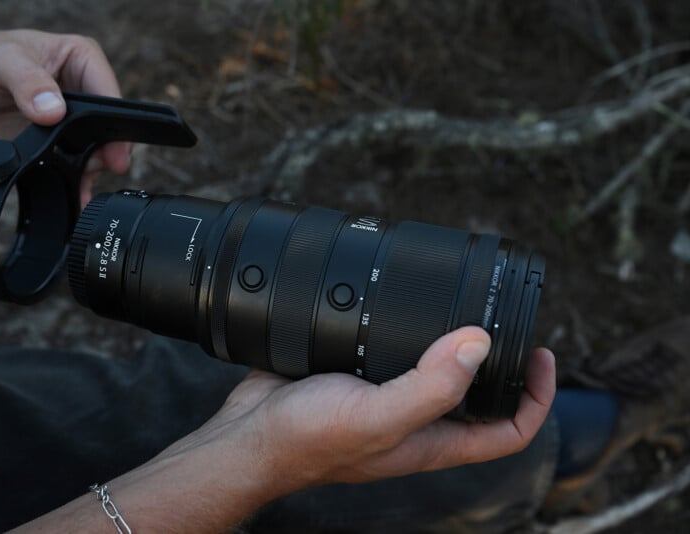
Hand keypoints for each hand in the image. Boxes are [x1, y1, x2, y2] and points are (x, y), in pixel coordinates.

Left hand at [0, 30, 129, 203]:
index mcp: (80, 59)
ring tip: (79, 179)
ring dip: (90, 168)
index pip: (109, 91)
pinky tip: (74, 193)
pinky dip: (75, 181)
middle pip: (108, 126)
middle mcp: (81, 90)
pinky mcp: (56, 143)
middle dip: (106, 150)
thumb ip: (28, 82)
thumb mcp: (0, 61)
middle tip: (99, 168)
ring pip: (95, 150)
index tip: (113, 149)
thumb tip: (54, 110)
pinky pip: (74, 166)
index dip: (114, 122)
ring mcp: (70, 120)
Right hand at [207, 326, 555, 486]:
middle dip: (500, 361)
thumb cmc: (307, 440)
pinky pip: (396, 350)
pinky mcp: (357, 373)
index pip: (507, 430)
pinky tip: (402, 301)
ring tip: (463, 302)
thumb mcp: (377, 417)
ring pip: (437, 369)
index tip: (540, 355)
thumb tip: (479, 344)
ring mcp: (386, 397)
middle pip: (478, 397)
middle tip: (504, 318)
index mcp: (432, 441)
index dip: (535, 397)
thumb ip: (430, 387)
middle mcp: (415, 421)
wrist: (247, 434)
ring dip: (455, 341)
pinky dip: (409, 327)